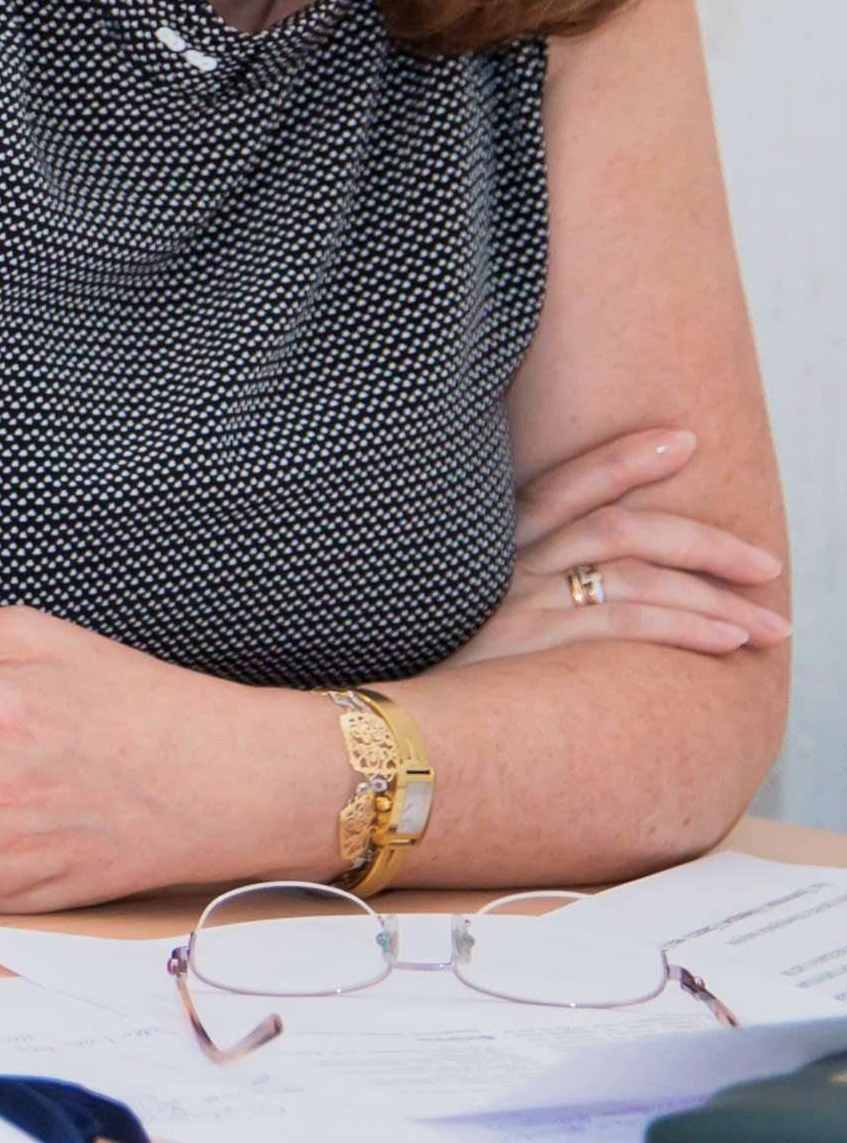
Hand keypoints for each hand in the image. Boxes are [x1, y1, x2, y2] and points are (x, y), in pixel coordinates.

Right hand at [449, 427, 789, 663]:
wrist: (394, 724)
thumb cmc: (446, 671)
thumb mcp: (471, 613)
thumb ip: (522, 587)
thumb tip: (596, 586)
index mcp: (494, 546)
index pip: (566, 485)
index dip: (625, 458)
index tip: (685, 440)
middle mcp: (508, 564)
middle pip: (620, 528)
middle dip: (704, 541)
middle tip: (766, 564)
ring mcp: (518, 601)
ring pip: (635, 576)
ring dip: (714, 597)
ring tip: (770, 625)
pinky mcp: (529, 644)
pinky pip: (625, 623)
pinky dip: (686, 627)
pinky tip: (727, 641)